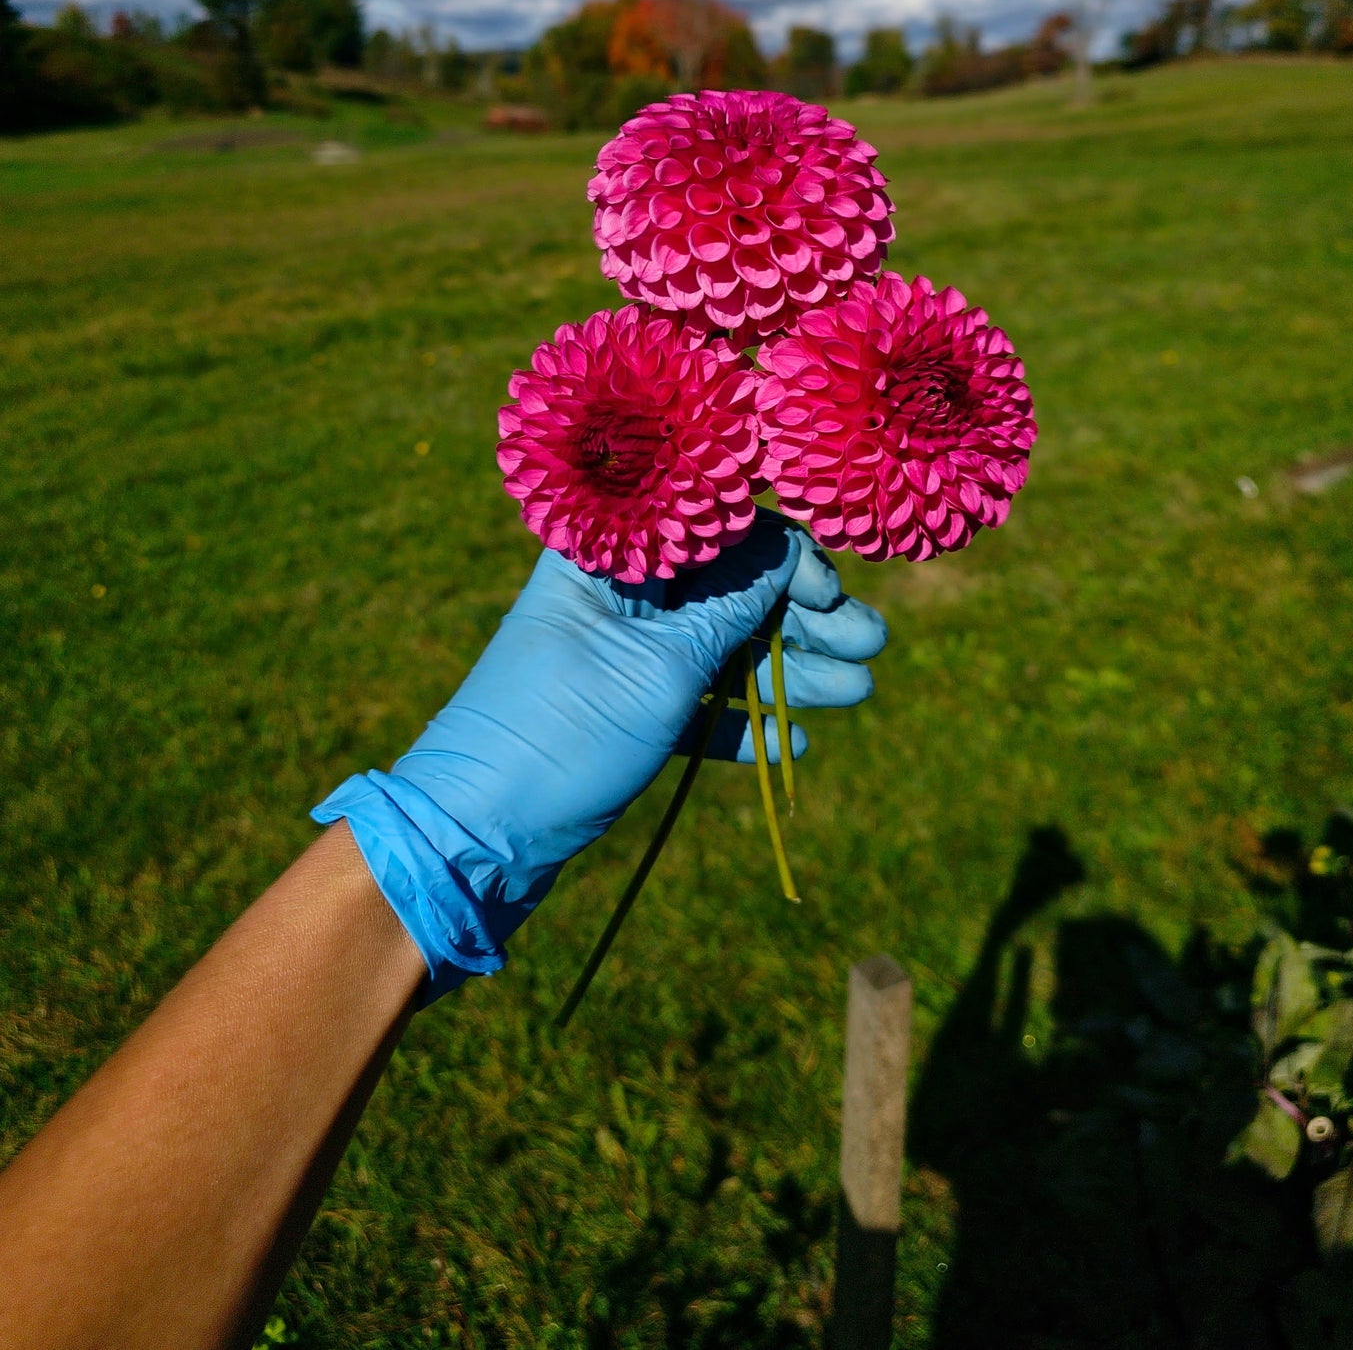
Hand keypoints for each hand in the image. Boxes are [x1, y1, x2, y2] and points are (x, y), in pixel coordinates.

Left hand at [314, 514, 885, 996]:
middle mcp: (615, 592)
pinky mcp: (622, 709)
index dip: (781, 550)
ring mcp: (618, 652)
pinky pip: (696, 699)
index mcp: (606, 555)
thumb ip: (730, 611)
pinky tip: (793, 743)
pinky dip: (741, 718)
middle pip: (726, 583)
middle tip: (872, 645)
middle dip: (802, 613)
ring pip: (720, 643)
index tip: (830, 590)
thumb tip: (789, 556)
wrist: (473, 838)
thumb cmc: (561, 736)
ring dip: (789, 666)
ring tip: (859, 691)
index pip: (710, 522)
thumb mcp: (658, 670)